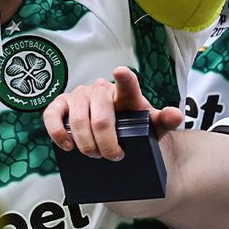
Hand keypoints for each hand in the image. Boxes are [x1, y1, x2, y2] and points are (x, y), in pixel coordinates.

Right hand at [42, 66, 181, 161]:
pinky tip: (68, 145)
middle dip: (106, 142)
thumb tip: (176, 115)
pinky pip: (52, 115)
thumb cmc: (135, 126)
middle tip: (113, 157)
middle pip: (100, 117)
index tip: (121, 72)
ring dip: (85, 143)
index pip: (126, 84)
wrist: (118, 133)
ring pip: (77, 119)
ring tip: (94, 155)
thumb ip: (164, 121)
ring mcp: (78, 95)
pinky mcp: (60, 104)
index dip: (124, 78)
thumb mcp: (152, 126)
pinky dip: (58, 132)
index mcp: (124, 93)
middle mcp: (100, 90)